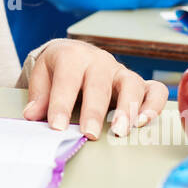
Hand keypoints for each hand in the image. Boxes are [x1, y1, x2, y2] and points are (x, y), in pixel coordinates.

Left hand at [21, 39, 169, 139]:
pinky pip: (155, 91)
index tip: (57, 127)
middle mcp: (99, 61)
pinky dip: (153, 106)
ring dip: (128, 109)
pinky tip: (144, 123)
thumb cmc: (58, 68)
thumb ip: (39, 95)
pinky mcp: (139, 83)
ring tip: (120, 131)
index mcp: (73, 56)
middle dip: (94, 111)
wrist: (74, 53)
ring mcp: (121, 71)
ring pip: (131, 85)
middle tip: (89, 134)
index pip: (67, 80)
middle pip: (99, 84)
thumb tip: (32, 115)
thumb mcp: (42, 75)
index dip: (61, 104)